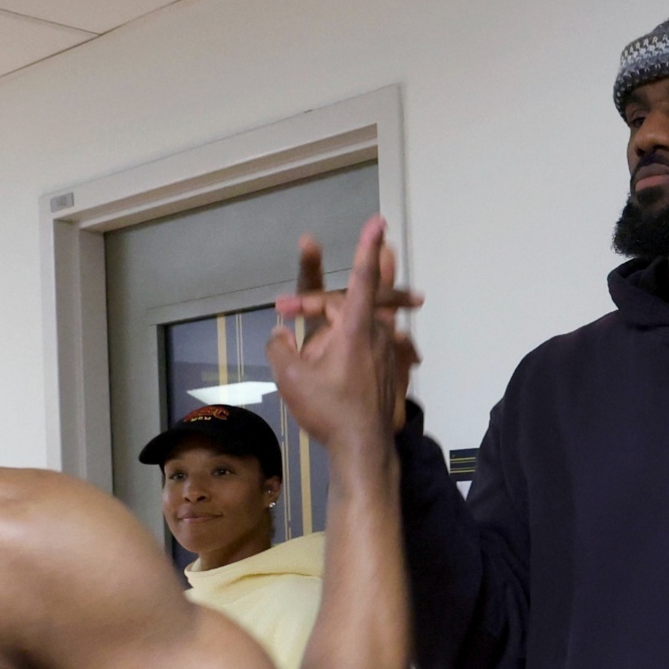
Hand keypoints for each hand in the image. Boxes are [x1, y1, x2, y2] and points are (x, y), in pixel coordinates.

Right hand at [267, 217, 412, 450]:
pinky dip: (372, 330)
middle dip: (318, 300)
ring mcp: (385, 350)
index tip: (378, 221)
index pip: (360, 279)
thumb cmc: (328, 410)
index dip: (366, 248)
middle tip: (288, 308)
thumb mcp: (290, 378)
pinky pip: (380, 338)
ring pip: (370, 317)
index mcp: (353, 329)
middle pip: (350, 301)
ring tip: (366, 284)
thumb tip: (280, 334)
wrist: (362, 447)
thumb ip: (280, 347)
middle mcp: (375, 333)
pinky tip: (378, 338)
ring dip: (355, 308)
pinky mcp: (388, 366)